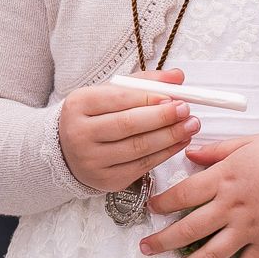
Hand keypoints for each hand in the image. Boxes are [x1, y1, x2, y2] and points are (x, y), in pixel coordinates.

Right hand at [56, 73, 200, 193]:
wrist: (68, 151)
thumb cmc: (94, 117)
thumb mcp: (110, 93)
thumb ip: (143, 83)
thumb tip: (177, 77)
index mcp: (79, 104)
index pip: (118, 99)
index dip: (149, 98)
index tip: (174, 96)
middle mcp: (80, 134)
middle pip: (129, 125)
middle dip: (163, 117)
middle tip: (186, 111)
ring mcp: (92, 160)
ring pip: (138, 148)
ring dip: (170, 136)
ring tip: (190, 126)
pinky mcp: (107, 180)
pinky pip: (142, 166)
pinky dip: (165, 153)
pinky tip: (179, 142)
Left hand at [141, 133, 258, 257]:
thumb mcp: (248, 142)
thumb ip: (216, 151)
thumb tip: (188, 153)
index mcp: (224, 179)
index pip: (184, 194)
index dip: (163, 203)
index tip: (150, 210)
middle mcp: (231, 207)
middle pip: (189, 228)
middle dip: (164, 241)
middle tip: (146, 250)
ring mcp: (248, 229)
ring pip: (211, 254)